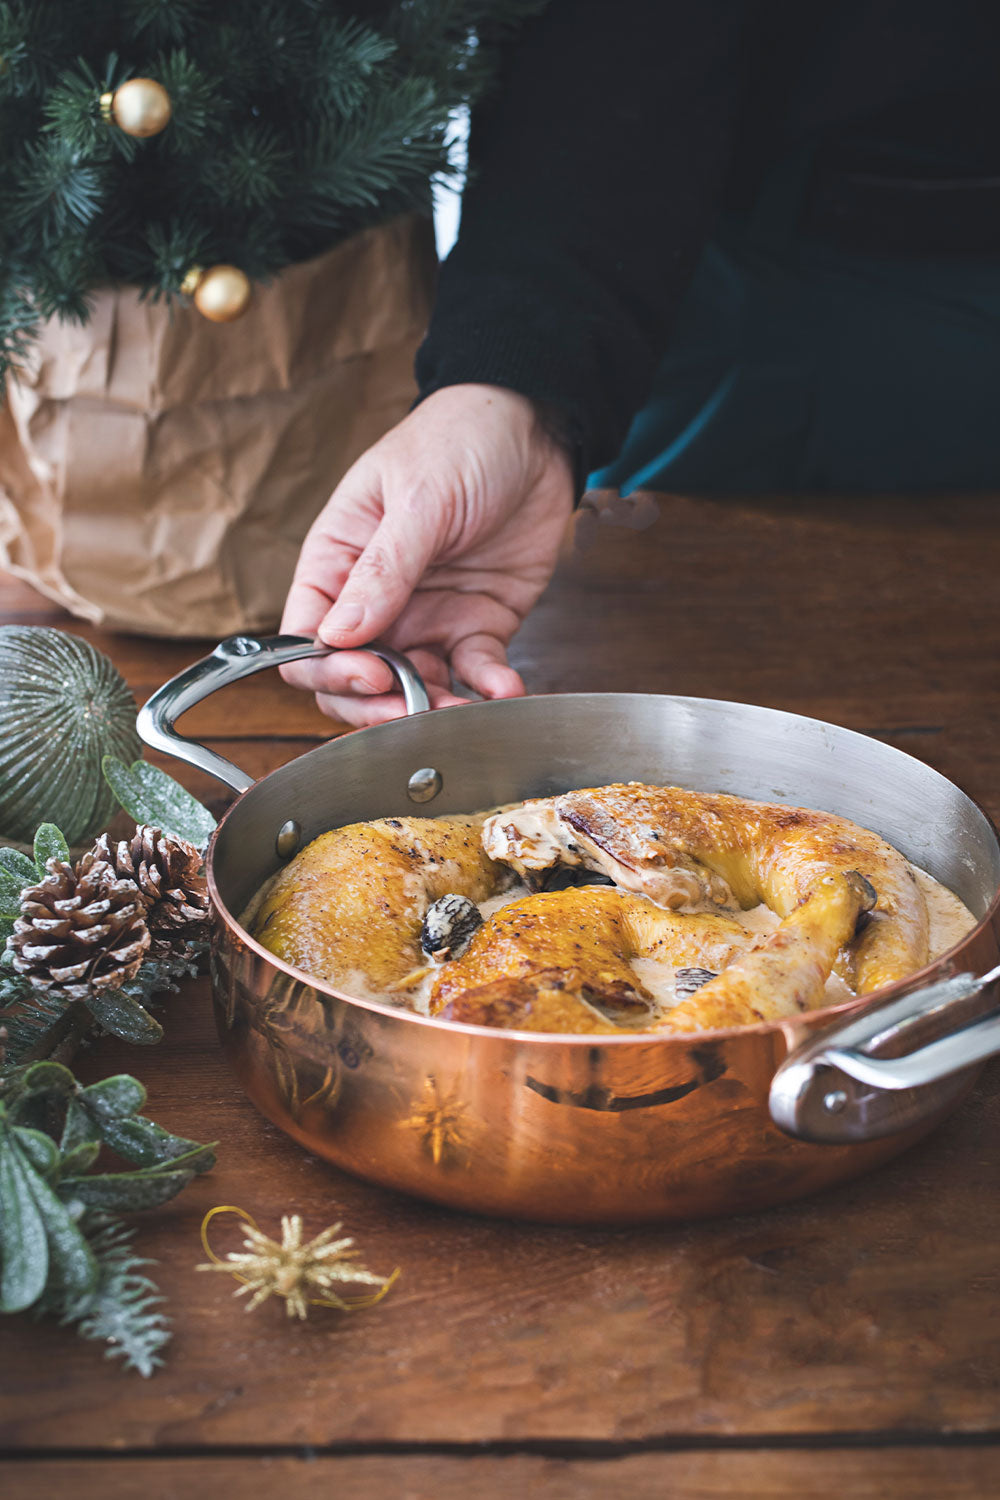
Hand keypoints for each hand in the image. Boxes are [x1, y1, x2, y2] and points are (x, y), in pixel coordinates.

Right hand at [279, 383, 574, 725]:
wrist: (537, 428)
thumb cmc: (461, 439)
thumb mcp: (418, 498)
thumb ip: (383, 569)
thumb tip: (339, 635)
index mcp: (338, 561)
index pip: (307, 639)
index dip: (330, 671)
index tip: (371, 675)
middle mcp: (376, 599)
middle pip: (353, 680)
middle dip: (378, 705)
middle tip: (413, 710)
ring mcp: (426, 616)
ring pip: (413, 689)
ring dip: (435, 708)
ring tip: (464, 710)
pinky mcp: (477, 624)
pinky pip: (473, 672)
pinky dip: (487, 688)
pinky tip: (504, 688)